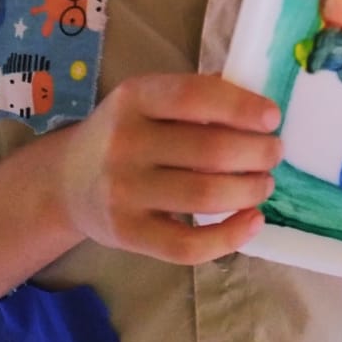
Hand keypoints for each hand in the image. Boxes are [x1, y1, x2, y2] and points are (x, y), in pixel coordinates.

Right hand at [56, 72, 282, 265]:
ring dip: (249, 190)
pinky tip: (253, 222)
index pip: (194, 97)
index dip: (240, 106)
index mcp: (135, 97)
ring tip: (265, 184)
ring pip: (204, 196)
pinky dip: (228, 237)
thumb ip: (196, 97)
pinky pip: (186, 244)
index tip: (273, 118)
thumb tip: (257, 107)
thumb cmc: (125, 132)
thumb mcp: (148, 100)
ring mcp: (123, 192)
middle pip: (208, 150)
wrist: (67, 181)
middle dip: (256, 153)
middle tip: (274, 153)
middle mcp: (125, 142)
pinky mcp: (127, 234)